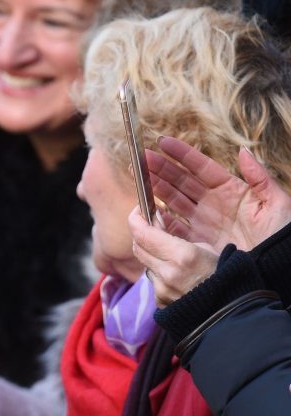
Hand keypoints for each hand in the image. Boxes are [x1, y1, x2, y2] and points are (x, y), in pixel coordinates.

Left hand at [128, 207, 219, 306]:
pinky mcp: (161, 302)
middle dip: (141, 234)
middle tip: (151, 226)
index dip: (136, 219)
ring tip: (170, 254)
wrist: (233, 309)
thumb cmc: (227, 274)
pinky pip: (154, 282)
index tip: (138, 210)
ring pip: (146, 265)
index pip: (143, 234)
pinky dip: (160, 274)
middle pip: (138, 247)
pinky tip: (177, 275)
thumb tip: (158, 230)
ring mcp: (162, 290)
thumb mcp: (208, 249)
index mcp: (182, 255)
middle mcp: (167, 273)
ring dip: (152, 256)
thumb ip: (178, 240)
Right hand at [147, 136, 290, 250]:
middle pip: (180, 181)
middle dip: (159, 168)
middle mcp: (213, 204)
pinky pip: (172, 228)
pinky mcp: (196, 243)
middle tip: (140, 159)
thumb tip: (243, 152)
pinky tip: (146, 209)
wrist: (276, 272)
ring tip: (138, 177)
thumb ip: (260, 178)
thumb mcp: (277, 204)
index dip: (181, 154)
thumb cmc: (281, 238)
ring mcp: (202, 223)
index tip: (162, 142)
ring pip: (172, 201)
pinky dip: (158, 219)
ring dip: (154, 188)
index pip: (201, 167)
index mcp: (231, 191)